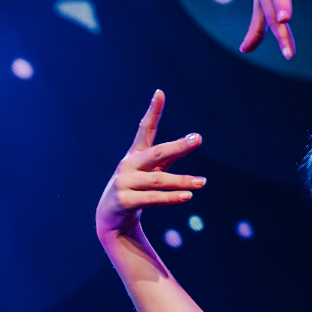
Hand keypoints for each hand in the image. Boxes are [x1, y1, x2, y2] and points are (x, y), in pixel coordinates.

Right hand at [95, 92, 207, 241]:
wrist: (110, 218)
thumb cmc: (136, 189)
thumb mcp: (153, 170)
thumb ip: (172, 155)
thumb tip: (195, 138)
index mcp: (134, 155)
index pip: (144, 129)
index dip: (152, 111)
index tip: (160, 93)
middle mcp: (127, 165)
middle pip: (155, 153)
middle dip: (176, 146)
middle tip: (196, 139)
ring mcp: (123, 183)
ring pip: (157, 179)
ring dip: (181, 181)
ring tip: (201, 182)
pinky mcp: (124, 201)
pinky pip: (152, 198)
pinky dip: (170, 197)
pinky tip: (187, 196)